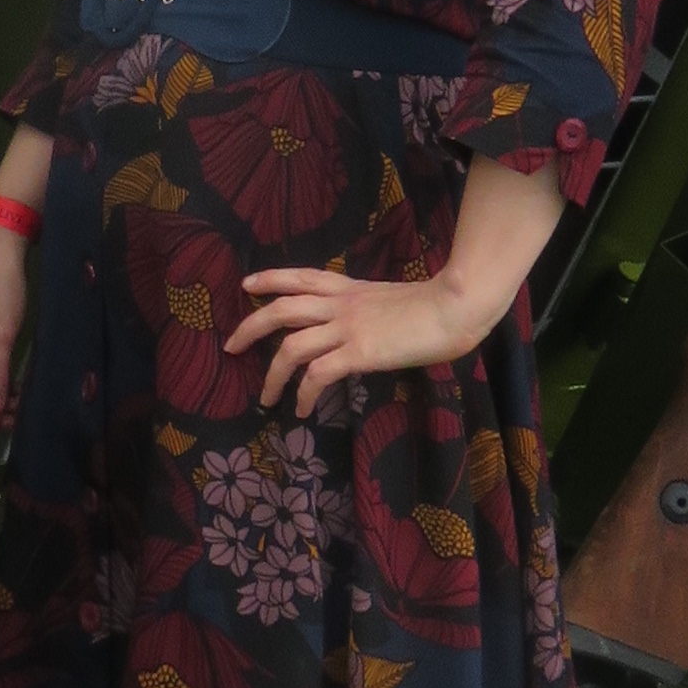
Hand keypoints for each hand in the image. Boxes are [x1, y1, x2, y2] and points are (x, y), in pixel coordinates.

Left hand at [224, 260, 501, 418]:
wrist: (456, 306)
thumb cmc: (437, 305)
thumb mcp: (394, 301)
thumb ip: (373, 311)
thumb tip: (368, 330)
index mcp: (350, 289)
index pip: (302, 277)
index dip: (270, 278)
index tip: (247, 285)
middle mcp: (341, 305)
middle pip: (281, 309)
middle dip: (250, 327)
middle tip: (231, 347)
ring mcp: (347, 328)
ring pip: (290, 347)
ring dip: (272, 375)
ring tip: (265, 398)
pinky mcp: (358, 353)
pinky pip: (317, 375)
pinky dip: (304, 395)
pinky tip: (303, 410)